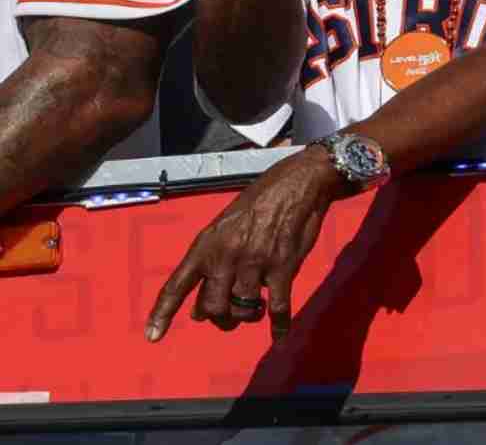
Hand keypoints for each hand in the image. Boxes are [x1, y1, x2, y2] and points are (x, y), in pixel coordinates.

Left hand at [145, 148, 345, 342]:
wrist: (294, 186)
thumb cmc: (257, 204)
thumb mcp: (223, 228)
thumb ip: (210, 264)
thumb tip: (201, 309)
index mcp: (205, 245)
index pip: (177, 285)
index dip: (163, 313)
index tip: (152, 337)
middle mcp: (225, 256)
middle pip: (213, 308)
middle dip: (221, 319)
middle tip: (230, 317)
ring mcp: (254, 263)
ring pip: (242, 309)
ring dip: (248, 316)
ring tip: (256, 310)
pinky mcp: (282, 267)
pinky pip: (277, 306)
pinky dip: (278, 325)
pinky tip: (279, 334)